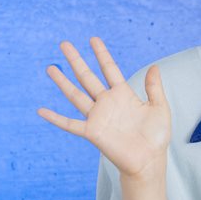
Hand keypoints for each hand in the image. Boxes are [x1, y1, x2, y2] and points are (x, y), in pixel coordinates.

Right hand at [37, 38, 170, 177]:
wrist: (149, 160)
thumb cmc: (156, 136)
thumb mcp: (159, 108)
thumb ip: (154, 88)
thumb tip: (154, 66)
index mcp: (123, 94)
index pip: (109, 69)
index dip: (101, 54)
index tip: (93, 39)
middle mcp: (107, 103)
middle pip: (87, 77)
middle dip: (76, 60)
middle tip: (64, 43)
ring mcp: (98, 117)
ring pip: (76, 95)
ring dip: (62, 82)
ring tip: (50, 67)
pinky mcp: (92, 132)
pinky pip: (70, 124)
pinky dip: (55, 118)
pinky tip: (41, 111)